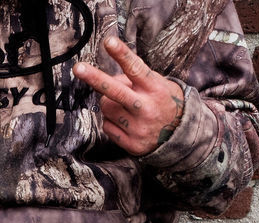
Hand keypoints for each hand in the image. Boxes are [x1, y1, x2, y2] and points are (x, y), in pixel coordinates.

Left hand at [73, 36, 184, 156]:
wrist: (180, 135)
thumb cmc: (163, 102)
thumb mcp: (158, 84)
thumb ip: (134, 79)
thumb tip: (108, 80)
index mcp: (156, 89)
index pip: (136, 69)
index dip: (121, 54)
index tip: (109, 42)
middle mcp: (147, 109)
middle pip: (116, 91)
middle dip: (95, 78)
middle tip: (78, 68)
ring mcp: (139, 128)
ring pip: (106, 107)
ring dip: (109, 103)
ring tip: (124, 106)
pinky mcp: (132, 144)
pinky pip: (107, 126)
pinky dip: (111, 121)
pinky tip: (125, 122)